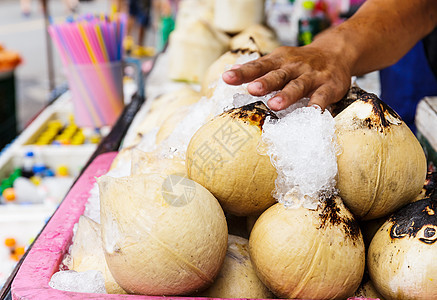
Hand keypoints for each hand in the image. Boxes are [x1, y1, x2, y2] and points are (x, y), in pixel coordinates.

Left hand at [222, 45, 351, 110]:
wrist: (336, 52)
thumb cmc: (300, 62)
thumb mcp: (278, 60)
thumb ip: (257, 68)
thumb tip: (231, 71)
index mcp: (279, 60)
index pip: (258, 65)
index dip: (243, 72)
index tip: (227, 77)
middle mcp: (294, 67)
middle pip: (277, 74)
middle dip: (265, 82)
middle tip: (252, 89)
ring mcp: (312, 76)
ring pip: (298, 86)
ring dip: (287, 95)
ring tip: (275, 104)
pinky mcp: (328, 86)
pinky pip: (322, 97)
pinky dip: (317, 105)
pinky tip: (311, 114)